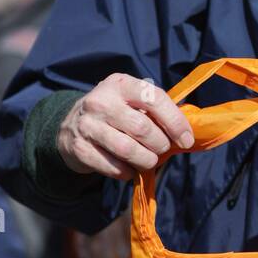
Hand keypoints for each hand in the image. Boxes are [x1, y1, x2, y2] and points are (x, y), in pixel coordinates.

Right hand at [57, 74, 194, 179]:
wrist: (71, 124)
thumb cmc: (115, 112)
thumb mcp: (132, 101)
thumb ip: (156, 111)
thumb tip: (186, 132)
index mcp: (120, 84)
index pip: (154, 99)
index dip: (175, 122)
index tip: (186, 140)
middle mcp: (101, 102)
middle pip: (142, 128)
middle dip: (160, 144)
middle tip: (162, 149)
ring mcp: (87, 125)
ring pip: (128, 150)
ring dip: (146, 160)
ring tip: (149, 160)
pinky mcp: (80, 148)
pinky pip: (113, 167)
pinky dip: (128, 172)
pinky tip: (130, 168)